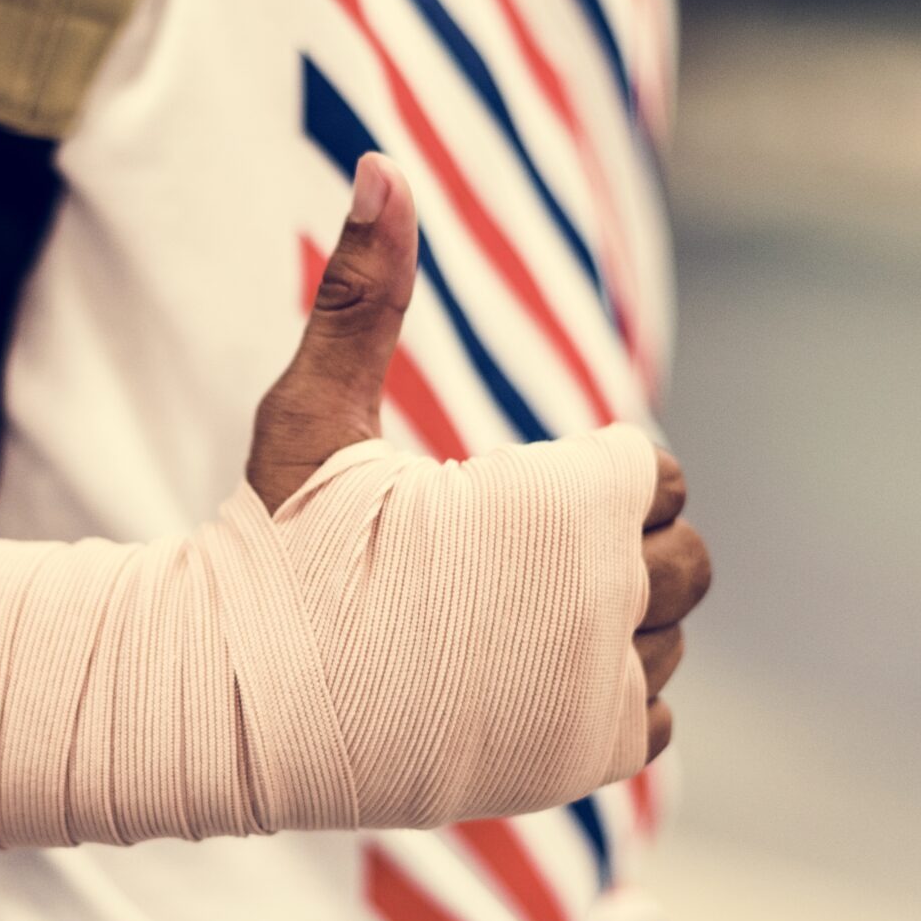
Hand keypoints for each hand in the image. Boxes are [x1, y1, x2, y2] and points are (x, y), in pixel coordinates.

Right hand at [246, 151, 708, 765]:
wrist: (232, 706)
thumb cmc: (271, 549)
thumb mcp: (315, 413)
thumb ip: (366, 291)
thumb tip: (380, 160)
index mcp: (565, 507)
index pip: (649, 474)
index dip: (582, 477)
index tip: (505, 497)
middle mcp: (607, 601)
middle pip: (687, 558)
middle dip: (619, 548)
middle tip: (516, 557)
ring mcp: (600, 690)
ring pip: (670, 639)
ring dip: (614, 624)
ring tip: (504, 619)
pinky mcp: (581, 760)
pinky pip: (648, 717)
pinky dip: (601, 696)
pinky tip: (517, 678)